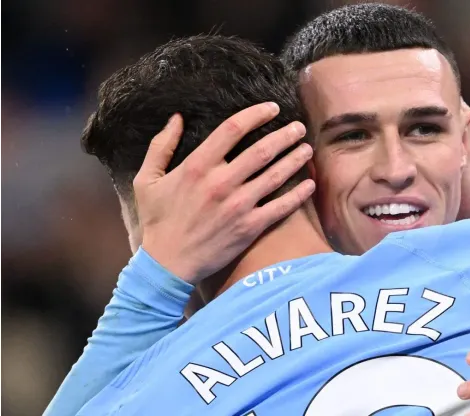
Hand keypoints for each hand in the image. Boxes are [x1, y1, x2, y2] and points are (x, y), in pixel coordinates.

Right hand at [135, 102, 315, 283]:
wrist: (168, 263)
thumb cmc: (157, 220)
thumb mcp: (147, 180)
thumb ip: (161, 146)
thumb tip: (176, 118)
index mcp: (197, 166)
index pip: (232, 129)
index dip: (256, 114)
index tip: (272, 108)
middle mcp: (221, 183)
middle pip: (262, 150)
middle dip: (285, 135)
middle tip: (299, 127)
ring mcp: (238, 205)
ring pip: (275, 175)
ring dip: (295, 159)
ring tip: (307, 148)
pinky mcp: (249, 227)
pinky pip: (280, 207)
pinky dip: (298, 195)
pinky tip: (310, 184)